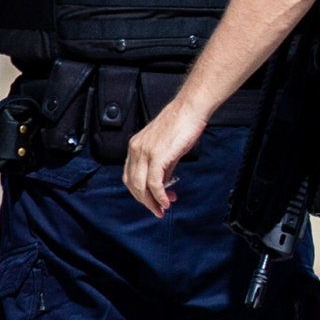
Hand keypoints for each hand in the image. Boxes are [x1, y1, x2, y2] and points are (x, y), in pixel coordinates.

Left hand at [122, 98, 211, 217]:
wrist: (189, 109)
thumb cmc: (181, 123)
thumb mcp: (166, 147)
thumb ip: (163, 166)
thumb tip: (165, 183)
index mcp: (135, 146)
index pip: (130, 176)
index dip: (140, 192)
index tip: (152, 200)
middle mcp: (136, 149)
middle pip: (132, 184)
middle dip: (145, 201)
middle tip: (157, 210)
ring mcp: (145, 153)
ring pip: (140, 186)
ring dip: (151, 201)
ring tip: (162, 208)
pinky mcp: (157, 156)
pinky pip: (154, 182)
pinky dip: (159, 195)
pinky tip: (166, 200)